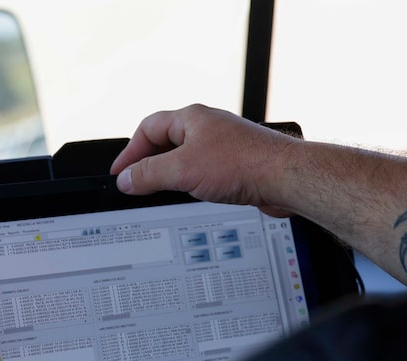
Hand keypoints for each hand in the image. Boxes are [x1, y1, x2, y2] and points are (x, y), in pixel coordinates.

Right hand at [110, 104, 297, 216]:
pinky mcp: (238, 165)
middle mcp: (208, 128)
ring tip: (163, 191)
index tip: (120, 173)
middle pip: (166, 143)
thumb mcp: (183, 170)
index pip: (148, 129)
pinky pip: (205, 172)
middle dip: (150, 163)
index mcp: (192, 118)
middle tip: (138, 184)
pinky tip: (195, 196)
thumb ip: (150, 174)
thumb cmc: (245, 164)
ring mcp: (224, 146)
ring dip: (172, 175)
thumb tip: (127, 180)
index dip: (130, 152)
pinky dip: (193, 183)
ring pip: (187, 159)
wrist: (286, 178)